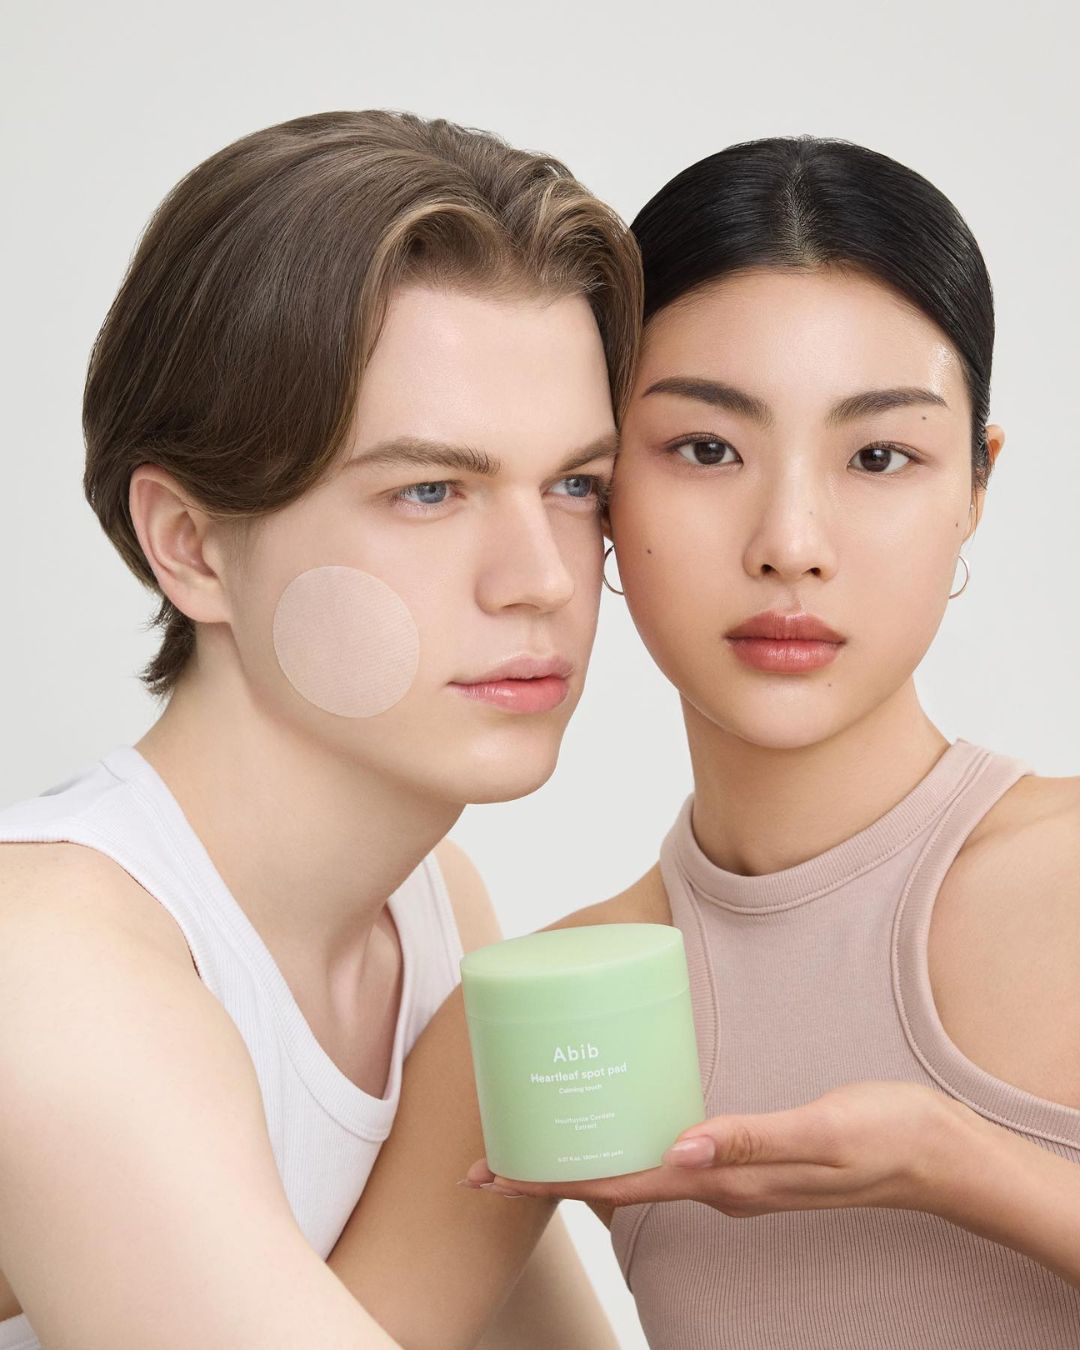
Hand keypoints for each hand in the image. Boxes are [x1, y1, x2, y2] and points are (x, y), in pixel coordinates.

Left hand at [463, 1081, 977, 1219]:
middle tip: (489, 1161)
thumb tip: (680, 1150)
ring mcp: (732, 1174)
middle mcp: (719, 1185)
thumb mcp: (820, 1133)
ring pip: (637, 1173)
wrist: (937, 1154)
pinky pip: (669, 1156)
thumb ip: (752, 1139)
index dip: (556, 1180)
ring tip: (535, 1140)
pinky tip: (619, 1122)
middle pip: (614, 1184)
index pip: (620, 1185)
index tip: (497, 1177)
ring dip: (584, 1162)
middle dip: (551, 1175)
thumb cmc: (883, 1135)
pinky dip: (628, 1145)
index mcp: (727, 1182)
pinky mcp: (746, 1155)